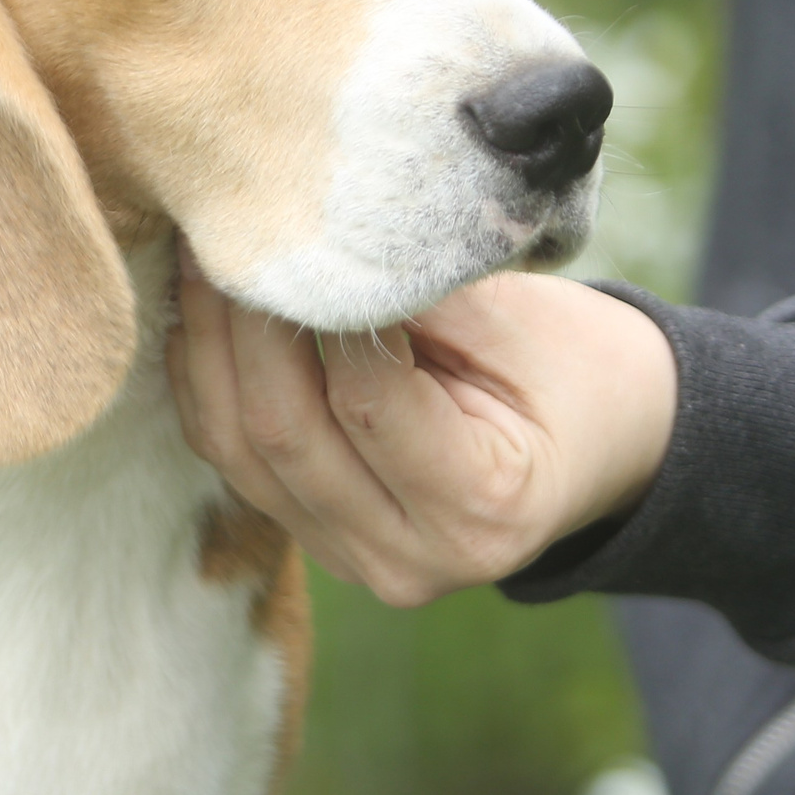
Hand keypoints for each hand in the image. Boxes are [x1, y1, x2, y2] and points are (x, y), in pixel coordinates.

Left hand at [167, 255, 677, 606]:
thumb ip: (416, 297)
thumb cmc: (573, 366)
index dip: (316, 314)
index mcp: (482, 508)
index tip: (286, 235)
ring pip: (237, 452)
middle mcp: (409, 558)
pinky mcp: (313, 539)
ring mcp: (352, 561)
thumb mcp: (522, 322)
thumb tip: (310, 243)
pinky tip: (198, 313)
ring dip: (206, 349)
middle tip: (218, 234)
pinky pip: (232, 460)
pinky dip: (207, 383)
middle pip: (283, 433)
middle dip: (238, 325)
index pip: (366, 401)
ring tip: (196, 259)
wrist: (599, 440)